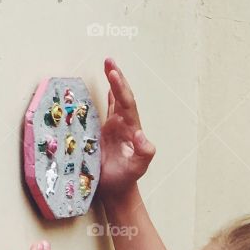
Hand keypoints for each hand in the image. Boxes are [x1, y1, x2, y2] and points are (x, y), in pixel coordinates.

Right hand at [97, 57, 155, 203]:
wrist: (117, 190)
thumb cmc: (126, 179)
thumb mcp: (138, 167)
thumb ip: (144, 152)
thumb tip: (142, 135)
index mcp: (130, 128)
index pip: (126, 103)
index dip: (120, 88)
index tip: (113, 73)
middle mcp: (124, 124)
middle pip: (122, 96)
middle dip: (116, 77)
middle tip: (109, 60)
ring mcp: (115, 127)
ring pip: (115, 100)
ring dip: (112, 82)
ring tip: (109, 64)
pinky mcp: (105, 133)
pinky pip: (107, 110)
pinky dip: (107, 97)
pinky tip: (106, 88)